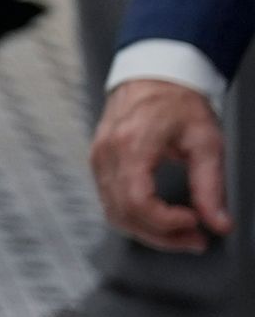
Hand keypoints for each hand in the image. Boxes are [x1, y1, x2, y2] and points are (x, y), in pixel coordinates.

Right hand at [95, 77, 233, 250]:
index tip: (195, 223)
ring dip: (149, 232)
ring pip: (114, 213)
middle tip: (195, 239)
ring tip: (181, 233)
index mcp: (131, 144)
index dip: (167, 223)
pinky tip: (161, 218)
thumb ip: (211, 186)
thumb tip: (218, 223)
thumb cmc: (178, 102)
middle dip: (163, 236)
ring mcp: (98, 157)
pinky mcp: (99, 162)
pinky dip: (136, 218)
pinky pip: (110, 201)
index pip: (138, 202)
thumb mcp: (205, 142)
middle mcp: (107, 153)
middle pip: (124, 214)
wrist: (155, 77)